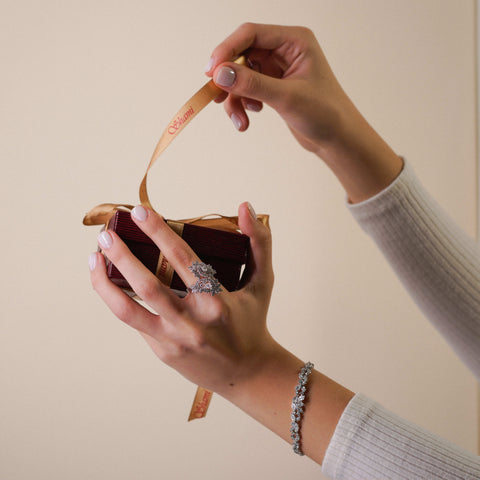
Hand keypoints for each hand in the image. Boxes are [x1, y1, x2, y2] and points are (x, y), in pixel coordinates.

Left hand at [89, 202, 275, 393]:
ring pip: (127, 310)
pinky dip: (119, 300)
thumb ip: (259, 243)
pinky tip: (110, 283)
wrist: (246, 373)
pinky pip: (135, 322)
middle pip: (147, 285)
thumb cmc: (252, 321)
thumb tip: (246, 206)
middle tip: (105, 233)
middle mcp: (192, 321)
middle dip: (121, 256)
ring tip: (93, 258)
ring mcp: (173, 339)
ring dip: (104, 283)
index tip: (139, 211)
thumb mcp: (262, 283)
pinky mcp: (162, 351)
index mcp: (217, 300)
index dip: (159, 232)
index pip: (183, 259)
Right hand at [205, 23, 349, 153]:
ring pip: (242, 76)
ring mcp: (278, 69)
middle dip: (229, 79)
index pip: (251, 34)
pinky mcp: (273, 87)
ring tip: (239, 120)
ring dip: (235, 98)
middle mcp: (285, 50)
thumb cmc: (326, 114)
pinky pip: (247, 90)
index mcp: (294, 41)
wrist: (338, 139)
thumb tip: (220, 74)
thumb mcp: (287, 98)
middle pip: (242, 55)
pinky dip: (242, 104)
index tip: (211, 71)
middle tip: (216, 97)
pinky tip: (248, 119)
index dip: (227, 50)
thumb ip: (252, 84)